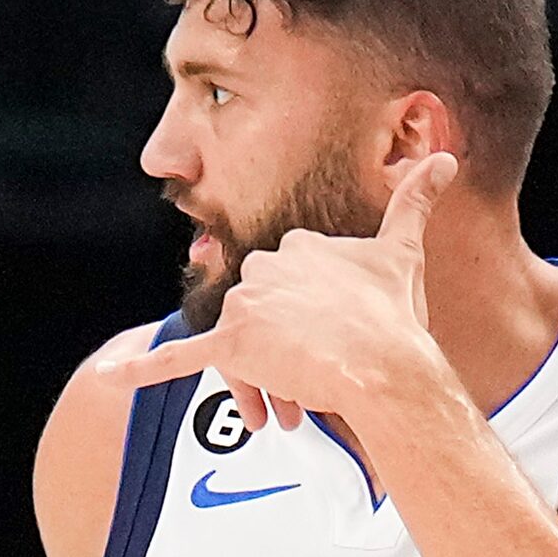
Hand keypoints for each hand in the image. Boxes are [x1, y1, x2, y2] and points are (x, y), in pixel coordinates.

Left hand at [96, 149, 462, 434]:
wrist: (385, 364)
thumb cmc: (395, 317)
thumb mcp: (404, 251)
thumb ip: (417, 201)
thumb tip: (447, 155)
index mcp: (295, 245)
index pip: (286, 280)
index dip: (306, 313)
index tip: (330, 332)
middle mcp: (263, 266)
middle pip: (259, 312)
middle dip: (281, 346)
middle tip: (314, 372)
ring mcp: (245, 306)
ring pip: (239, 343)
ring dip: (262, 374)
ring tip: (293, 401)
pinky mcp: (231, 348)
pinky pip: (177, 360)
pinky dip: (142, 368)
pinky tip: (111, 376)